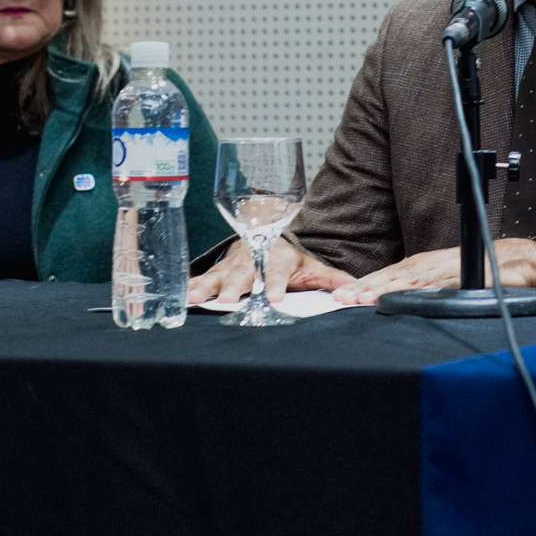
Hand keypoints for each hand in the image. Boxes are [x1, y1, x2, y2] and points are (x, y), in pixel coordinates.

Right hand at [187, 237, 353, 304]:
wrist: (264, 235)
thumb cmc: (287, 258)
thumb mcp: (310, 266)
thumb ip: (330, 278)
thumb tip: (352, 289)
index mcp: (276, 259)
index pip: (276, 272)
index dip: (275, 285)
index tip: (275, 298)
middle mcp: (252, 261)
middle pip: (243, 275)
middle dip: (235, 287)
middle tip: (230, 300)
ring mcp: (232, 265)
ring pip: (219, 276)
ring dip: (208, 287)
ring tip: (197, 298)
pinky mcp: (217, 270)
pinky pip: (203, 277)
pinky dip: (192, 285)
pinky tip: (183, 296)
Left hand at [329, 238, 535, 305]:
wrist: (519, 261)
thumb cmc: (484, 269)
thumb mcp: (447, 279)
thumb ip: (425, 288)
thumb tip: (398, 301)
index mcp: (423, 265)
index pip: (387, 275)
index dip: (363, 285)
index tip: (340, 295)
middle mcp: (430, 265)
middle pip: (390, 276)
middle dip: (363, 287)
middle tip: (339, 298)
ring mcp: (444, 270)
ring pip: (407, 281)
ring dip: (382, 289)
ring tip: (360, 299)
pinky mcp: (461, 278)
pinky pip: (435, 287)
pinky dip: (414, 293)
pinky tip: (401, 299)